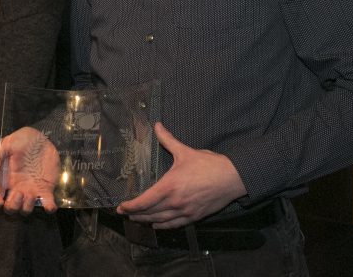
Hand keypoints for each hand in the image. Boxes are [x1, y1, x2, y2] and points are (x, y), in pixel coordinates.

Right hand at [0, 126, 59, 213]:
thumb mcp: (6, 143)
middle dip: (12, 206)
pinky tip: (49, 205)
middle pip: (10, 208)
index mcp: (5, 179)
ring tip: (31, 194)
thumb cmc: (22, 140)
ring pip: (26, 210)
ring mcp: (31, 190)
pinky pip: (48, 205)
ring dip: (27, 207)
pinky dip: (49, 209)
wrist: (42, 138)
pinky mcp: (46, 189)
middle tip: (18, 193)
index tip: (0, 200)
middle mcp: (17, 188)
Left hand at [116, 122, 246, 228]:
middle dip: (135, 214)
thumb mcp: (185, 151)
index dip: (130, 206)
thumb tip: (157, 125)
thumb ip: (167, 139)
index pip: (144, 201)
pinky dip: (163, 226)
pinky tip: (157, 225)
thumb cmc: (209, 164)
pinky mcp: (194, 216)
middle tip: (125, 213)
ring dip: (146, 221)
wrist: (232, 178)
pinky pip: (174, 224)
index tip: (121, 207)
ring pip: (160, 220)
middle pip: (149, 213)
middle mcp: (174, 202)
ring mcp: (185, 211)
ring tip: (137, 219)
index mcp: (169, 186)